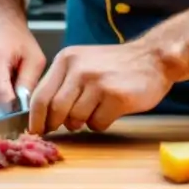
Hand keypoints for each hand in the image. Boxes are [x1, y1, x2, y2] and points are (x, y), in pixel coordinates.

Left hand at [28, 41, 173, 134]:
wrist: (152, 58)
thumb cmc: (115, 65)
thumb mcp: (82, 63)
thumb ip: (62, 83)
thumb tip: (41, 114)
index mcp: (66, 59)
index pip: (40, 95)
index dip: (36, 118)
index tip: (37, 130)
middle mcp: (79, 69)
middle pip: (55, 110)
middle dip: (57, 124)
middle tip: (66, 126)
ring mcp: (97, 82)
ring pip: (75, 119)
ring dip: (83, 123)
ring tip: (95, 110)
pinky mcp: (115, 97)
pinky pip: (97, 124)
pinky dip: (101, 124)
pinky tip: (110, 110)